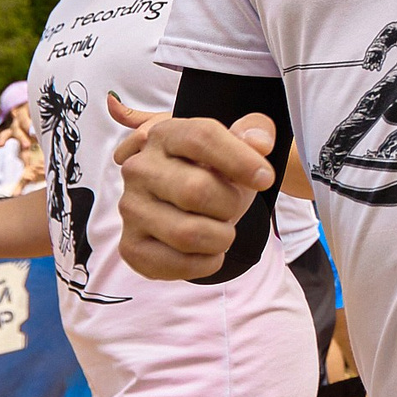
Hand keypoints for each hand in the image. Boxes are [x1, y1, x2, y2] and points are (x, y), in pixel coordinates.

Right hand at [109, 95, 276, 281]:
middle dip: (229, 205)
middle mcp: (140, 168)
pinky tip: (207, 250)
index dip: (240, 159)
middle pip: (196, 190)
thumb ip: (255, 132)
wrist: (194, 207)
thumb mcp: (239, 147)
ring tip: (220, 230)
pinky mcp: (131, 246)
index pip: (202, 137)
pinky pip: (178, 264)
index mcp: (166, 134)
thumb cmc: (217, 173)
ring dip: (221, 238)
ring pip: (188, 233)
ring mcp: (130, 208)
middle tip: (231, 206)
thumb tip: (260, 142)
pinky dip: (206, 263)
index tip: (265, 179)